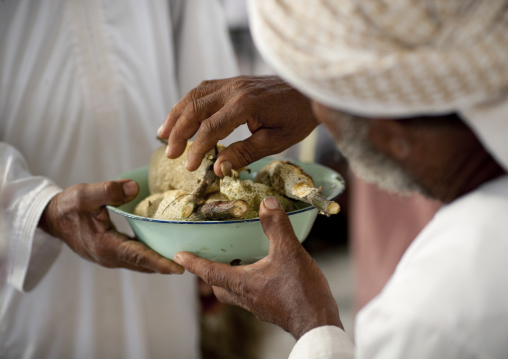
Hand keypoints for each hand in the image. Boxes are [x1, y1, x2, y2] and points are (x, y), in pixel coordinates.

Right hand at [39, 179, 183, 273]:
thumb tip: (134, 188)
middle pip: (143, 264)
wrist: (52, 217)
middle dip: (166, 265)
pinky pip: (134, 258)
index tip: (180, 268)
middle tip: (192, 263)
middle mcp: (109, 257)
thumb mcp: (86, 194)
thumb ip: (109, 190)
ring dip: (159, 262)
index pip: (139, 256)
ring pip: (140, 264)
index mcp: (105, 245)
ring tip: (183, 258)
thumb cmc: (68, 205)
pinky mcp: (110, 254)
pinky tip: (162, 250)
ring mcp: (109, 258)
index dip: (160, 262)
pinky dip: (149, 257)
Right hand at [158, 75, 318, 175]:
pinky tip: (181, 116)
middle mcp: (234, 89)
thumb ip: (245, 153)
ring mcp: (232, 82)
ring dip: (176, 115)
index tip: (189, 167)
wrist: (310, 90)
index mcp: (245, 105)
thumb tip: (217, 168)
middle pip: (195, 108)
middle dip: (178, 132)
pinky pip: (202, 89)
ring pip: (194, 96)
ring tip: (162, 134)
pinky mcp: (232, 81)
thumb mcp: (276, 141)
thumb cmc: (297, 117)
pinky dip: (187, 103)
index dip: (197, 149)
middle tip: (170, 153)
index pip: (211, 127)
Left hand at [174, 196, 341, 338]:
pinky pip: (251, 295)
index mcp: (243, 283)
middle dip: (208, 273)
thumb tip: (266, 203)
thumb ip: (276, 227)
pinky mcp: (271, 309)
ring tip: (234, 262)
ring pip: (234, 292)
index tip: (179, 256)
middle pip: (218, 286)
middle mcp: (246, 297)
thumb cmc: (301, 291)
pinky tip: (263, 273)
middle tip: (205, 260)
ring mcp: (258, 305)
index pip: (210, 272)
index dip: (193, 263)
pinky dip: (248, 283)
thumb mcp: (289, 252)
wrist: (318, 323)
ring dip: (229, 278)